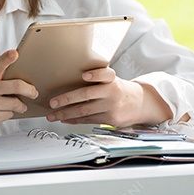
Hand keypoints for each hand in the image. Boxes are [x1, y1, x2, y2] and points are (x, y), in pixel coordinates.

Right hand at [0, 50, 37, 140]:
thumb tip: (14, 73)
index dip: (8, 58)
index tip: (15, 53)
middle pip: (17, 86)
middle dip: (30, 91)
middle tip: (34, 92)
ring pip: (16, 103)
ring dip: (20, 106)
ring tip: (19, 106)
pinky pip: (9, 115)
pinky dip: (8, 114)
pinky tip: (0, 113)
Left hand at [45, 67, 170, 126]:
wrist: (141, 104)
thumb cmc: (119, 89)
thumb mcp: (113, 80)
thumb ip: (98, 79)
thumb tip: (71, 80)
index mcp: (112, 80)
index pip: (106, 74)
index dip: (96, 75)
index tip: (85, 76)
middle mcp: (112, 93)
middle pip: (87, 95)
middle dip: (67, 99)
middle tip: (52, 103)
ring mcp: (112, 107)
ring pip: (85, 111)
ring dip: (65, 114)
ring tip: (52, 116)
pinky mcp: (111, 120)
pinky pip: (88, 120)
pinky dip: (74, 120)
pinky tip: (64, 119)